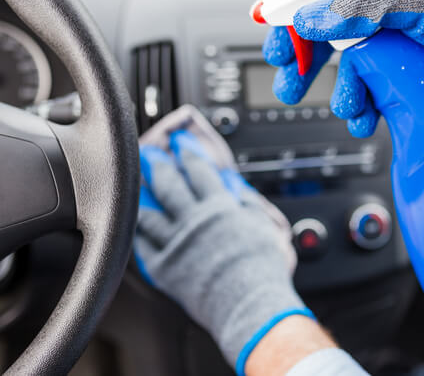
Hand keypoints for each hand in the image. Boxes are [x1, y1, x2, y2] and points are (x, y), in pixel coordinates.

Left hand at [134, 130, 311, 374]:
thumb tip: (235, 185)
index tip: (180, 142)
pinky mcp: (165, 267)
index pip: (199, 170)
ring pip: (150, 212)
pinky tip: (135, 225)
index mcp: (219, 207)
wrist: (250, 304)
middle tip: (151, 153)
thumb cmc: (264, 269)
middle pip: (170, 185)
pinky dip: (138, 232)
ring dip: (141, 195)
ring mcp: (176, 243)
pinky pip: (143, 245)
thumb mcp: (265, 226)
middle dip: (159, 165)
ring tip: (136, 185)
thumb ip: (248, 203)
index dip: (188, 152)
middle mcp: (194, 220)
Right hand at [263, 0, 423, 136]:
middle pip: (323, 35)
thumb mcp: (415, 0)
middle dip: (303, 63)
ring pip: (345, 68)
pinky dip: (364, 105)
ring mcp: (389, 41)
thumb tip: (308, 20)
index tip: (271, 45)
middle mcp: (377, 9)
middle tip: (289, 85)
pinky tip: (366, 117)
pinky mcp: (402, 69)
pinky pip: (370, 87)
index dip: (289, 20)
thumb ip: (359, 9)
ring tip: (349, 109)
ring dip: (339, 92)